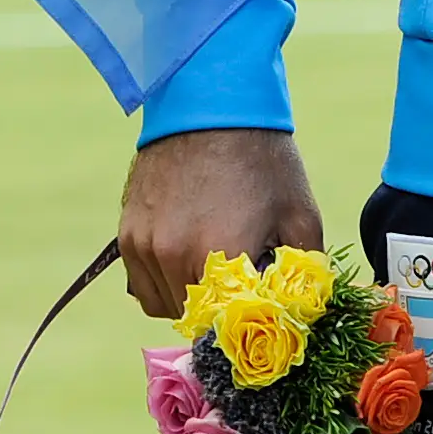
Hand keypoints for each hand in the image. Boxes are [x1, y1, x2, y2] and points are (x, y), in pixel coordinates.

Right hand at [119, 128, 321, 315]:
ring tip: (216, 269)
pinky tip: (189, 262)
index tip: (259, 312)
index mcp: (223, 255)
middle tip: (242, 286)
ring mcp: (145, 248)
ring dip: (191, 300)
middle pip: (197, 318)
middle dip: (221, 310)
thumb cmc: (264, 162)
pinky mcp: (126, 237)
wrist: (212, 111)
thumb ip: (304, 269)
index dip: (247, 322)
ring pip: (166, 307)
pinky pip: (142, 287)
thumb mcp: (300, 214)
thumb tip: (306, 309)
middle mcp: (175, 257)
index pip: (229, 322)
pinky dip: (164, 286)